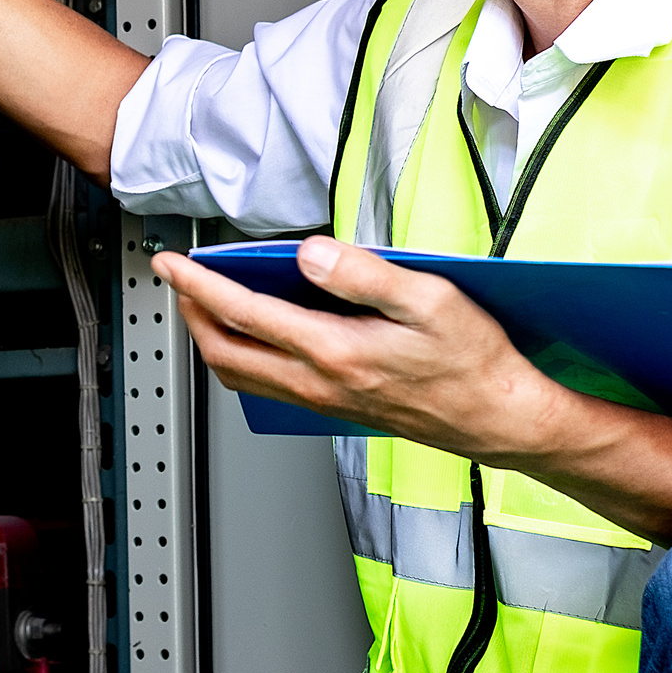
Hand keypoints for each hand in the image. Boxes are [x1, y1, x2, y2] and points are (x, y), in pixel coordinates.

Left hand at [153, 235, 570, 463]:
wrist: (499, 418)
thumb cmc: (474, 362)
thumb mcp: (429, 299)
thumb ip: (364, 274)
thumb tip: (308, 254)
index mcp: (335, 352)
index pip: (245, 314)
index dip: (199, 285)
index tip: (172, 264)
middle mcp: (320, 383)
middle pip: (226, 352)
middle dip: (192, 314)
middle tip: (178, 281)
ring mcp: (324, 401)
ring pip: (243, 375)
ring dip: (213, 338)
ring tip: (205, 303)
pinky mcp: (334, 408)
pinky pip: (268, 386)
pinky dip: (244, 357)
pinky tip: (256, 335)